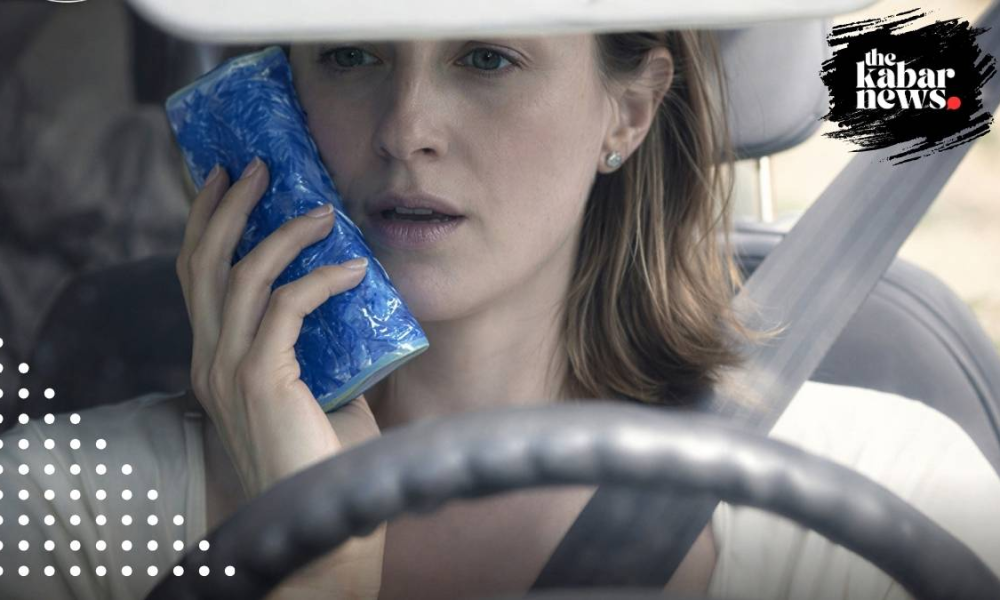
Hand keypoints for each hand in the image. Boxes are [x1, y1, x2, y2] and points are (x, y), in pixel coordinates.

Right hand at [175, 156, 382, 598]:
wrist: (327, 524)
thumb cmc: (326, 455)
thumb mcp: (315, 385)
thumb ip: (316, 340)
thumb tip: (349, 287)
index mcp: (214, 360)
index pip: (197, 278)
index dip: (206, 223)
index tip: (224, 179)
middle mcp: (209, 361)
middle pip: (202, 265)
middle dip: (227, 207)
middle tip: (256, 166)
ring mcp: (228, 371)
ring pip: (240, 277)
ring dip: (281, 233)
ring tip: (322, 210)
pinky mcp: (260, 381)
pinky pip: (287, 308)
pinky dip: (321, 280)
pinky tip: (354, 270)